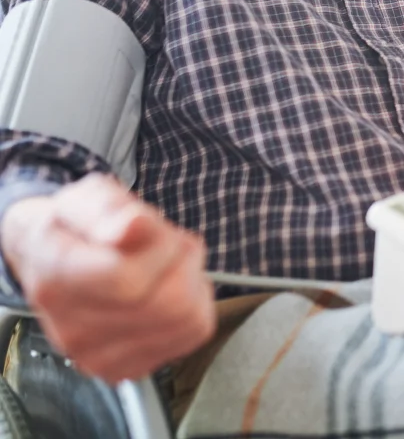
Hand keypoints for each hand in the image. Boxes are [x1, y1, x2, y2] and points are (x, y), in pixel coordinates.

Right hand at [0, 174, 215, 383]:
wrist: (50, 259)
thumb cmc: (75, 226)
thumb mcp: (87, 196)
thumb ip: (110, 208)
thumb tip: (131, 228)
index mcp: (57, 278)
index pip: (128, 280)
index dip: (160, 246)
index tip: (151, 225)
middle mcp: (70, 330)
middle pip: (168, 303)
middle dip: (182, 259)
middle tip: (167, 241)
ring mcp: (95, 357)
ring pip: (186, 319)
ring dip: (192, 280)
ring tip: (167, 263)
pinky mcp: (123, 368)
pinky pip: (191, 333)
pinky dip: (194, 304)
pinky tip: (167, 288)